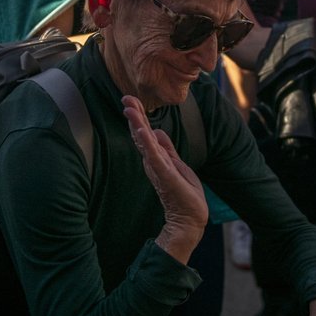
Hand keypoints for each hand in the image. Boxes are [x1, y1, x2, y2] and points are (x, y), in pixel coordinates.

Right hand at [123, 95, 206, 262]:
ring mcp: (158, 167)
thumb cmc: (185, 194)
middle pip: (142, 134)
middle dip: (135, 115)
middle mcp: (154, 161)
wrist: (190, 218)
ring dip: (137, 124)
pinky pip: (154, 156)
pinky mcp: (164, 174)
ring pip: (145, 142)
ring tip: (130, 109)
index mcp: (157, 157)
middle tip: (125, 98)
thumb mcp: (178, 164)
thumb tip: (157, 131)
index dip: (139, 116)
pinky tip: (141, 131)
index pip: (146, 133)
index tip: (131, 99)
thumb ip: (167, 148)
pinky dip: (147, 143)